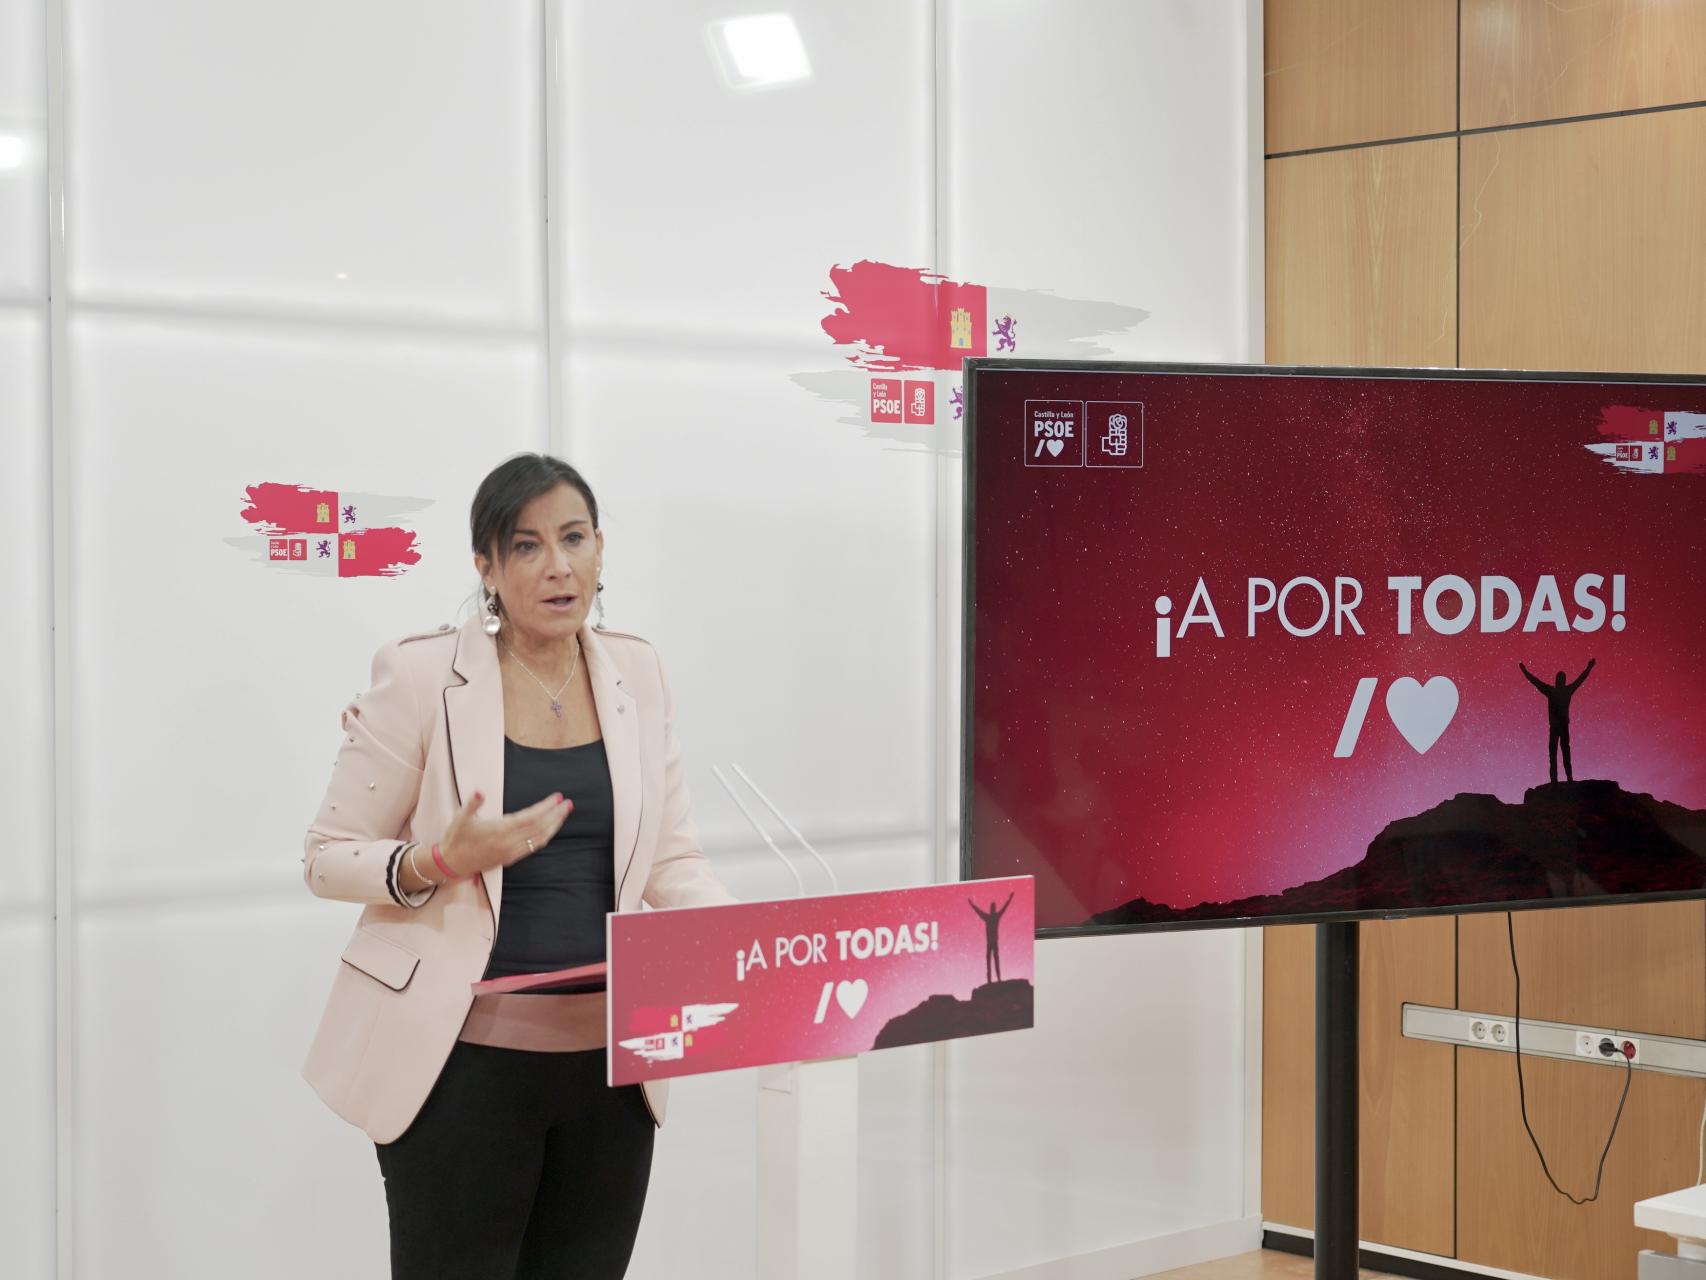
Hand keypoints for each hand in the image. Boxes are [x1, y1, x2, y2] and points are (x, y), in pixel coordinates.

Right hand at [437, 788, 571, 878]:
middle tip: (568, 804)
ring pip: (539, 839)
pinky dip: (545, 836)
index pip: (529, 818)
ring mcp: (510, 852)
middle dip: (556, 815)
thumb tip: (480, 792)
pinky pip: (533, 847)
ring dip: (554, 826)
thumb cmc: (456, 838)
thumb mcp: (460, 818)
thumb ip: (472, 803)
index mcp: (499, 830)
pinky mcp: (510, 858)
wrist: (451, 864)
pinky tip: (550, 829)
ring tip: (564, 813)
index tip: (557, 797)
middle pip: (539, 828)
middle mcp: (508, 843)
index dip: (545, 807)